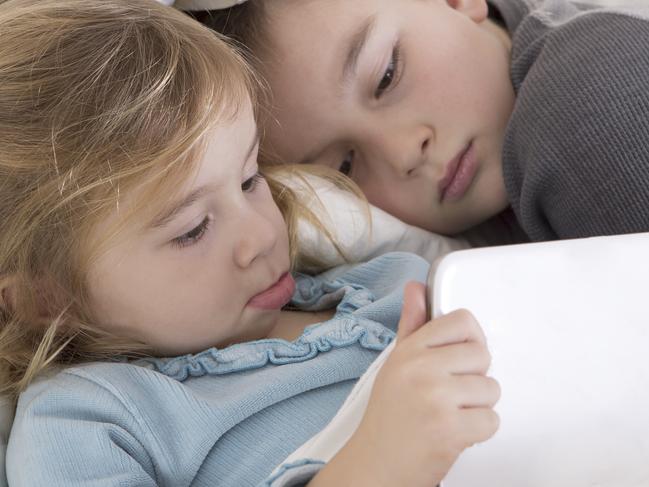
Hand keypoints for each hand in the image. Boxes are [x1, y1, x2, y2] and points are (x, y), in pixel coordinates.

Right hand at [348, 281, 500, 485]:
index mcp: (410, 350)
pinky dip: (479, 431)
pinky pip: (492, 420)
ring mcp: (436, 398)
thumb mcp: (396, 363)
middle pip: (483, 355)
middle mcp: (421, 369)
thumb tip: (417, 288)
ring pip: (491, 389)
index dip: (469, 341)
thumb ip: (412, 325)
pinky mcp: (451, 429)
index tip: (460, 357)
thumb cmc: (388, 416)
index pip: (462, 321)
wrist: (376, 464)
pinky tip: (455, 432)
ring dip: (478, 407)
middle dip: (474, 377)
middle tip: (451, 393)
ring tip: (451, 414)